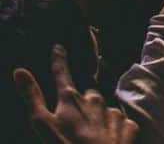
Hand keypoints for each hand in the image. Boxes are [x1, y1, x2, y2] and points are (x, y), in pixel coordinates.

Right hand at [13, 44, 137, 142]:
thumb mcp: (41, 124)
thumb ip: (32, 97)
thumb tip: (19, 71)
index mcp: (72, 99)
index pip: (62, 75)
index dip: (59, 61)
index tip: (58, 47)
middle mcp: (95, 100)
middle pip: (87, 93)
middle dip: (82, 100)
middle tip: (76, 113)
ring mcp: (112, 112)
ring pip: (103, 110)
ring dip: (96, 119)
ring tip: (87, 137)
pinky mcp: (127, 125)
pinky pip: (118, 124)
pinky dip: (111, 131)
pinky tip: (105, 141)